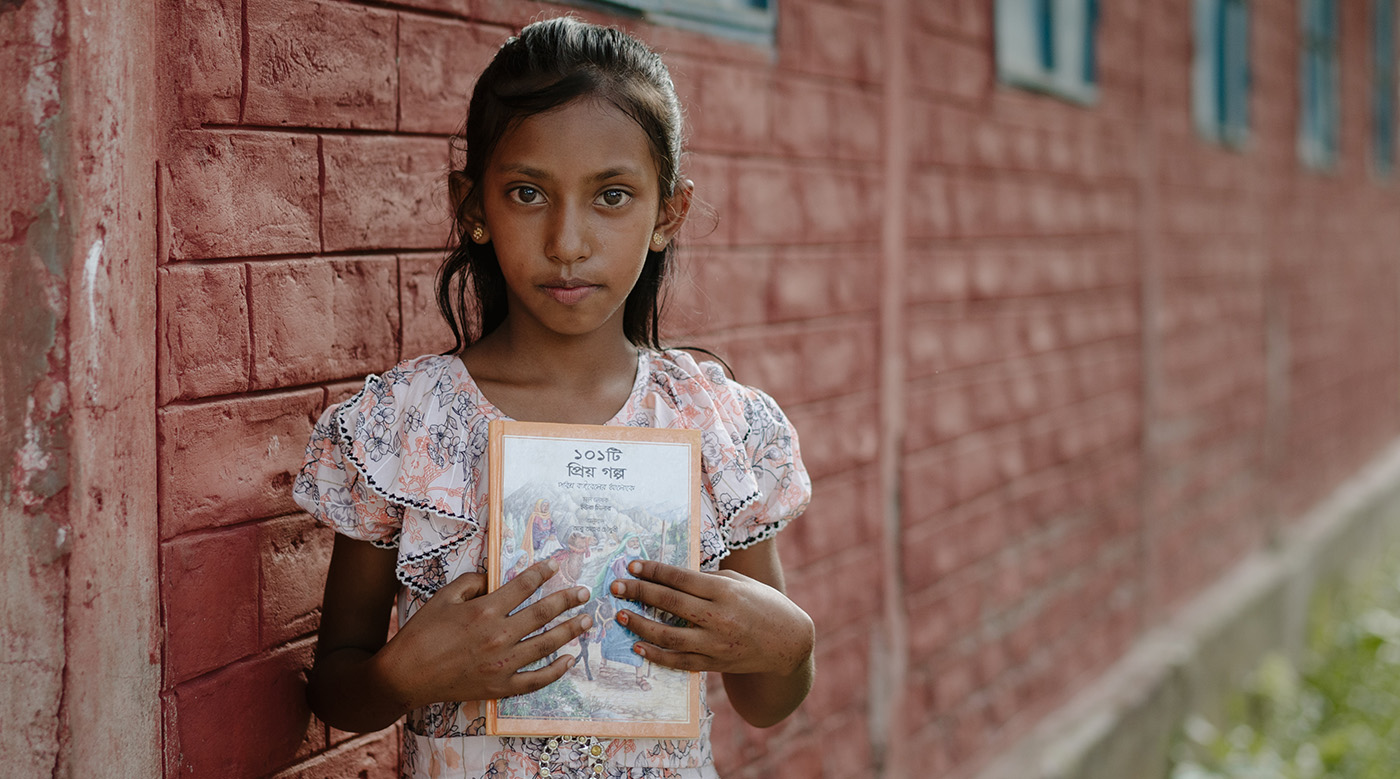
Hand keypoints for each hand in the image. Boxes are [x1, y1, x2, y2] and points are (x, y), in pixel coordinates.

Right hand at [374, 559, 593, 708]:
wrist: (405, 675)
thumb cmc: (421, 633)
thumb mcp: (443, 597)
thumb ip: (470, 583)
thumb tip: (490, 578)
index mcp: (485, 610)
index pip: (523, 586)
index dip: (542, 573)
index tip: (557, 565)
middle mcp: (499, 635)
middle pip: (544, 613)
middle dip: (568, 600)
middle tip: (585, 593)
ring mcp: (502, 664)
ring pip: (547, 644)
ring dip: (570, 631)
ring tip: (587, 621)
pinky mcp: (500, 687)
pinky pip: (536, 680)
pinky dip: (556, 671)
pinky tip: (570, 660)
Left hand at [608, 560, 814, 675]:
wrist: (787, 642)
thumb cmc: (763, 604)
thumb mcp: (740, 583)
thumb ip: (708, 580)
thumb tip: (673, 576)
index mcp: (724, 591)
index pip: (680, 578)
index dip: (653, 571)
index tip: (632, 566)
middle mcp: (718, 616)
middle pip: (669, 603)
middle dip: (639, 593)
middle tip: (616, 587)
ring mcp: (715, 643)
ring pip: (669, 635)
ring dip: (641, 625)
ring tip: (622, 616)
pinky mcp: (714, 663)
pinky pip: (679, 660)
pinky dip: (657, 655)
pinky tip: (639, 647)